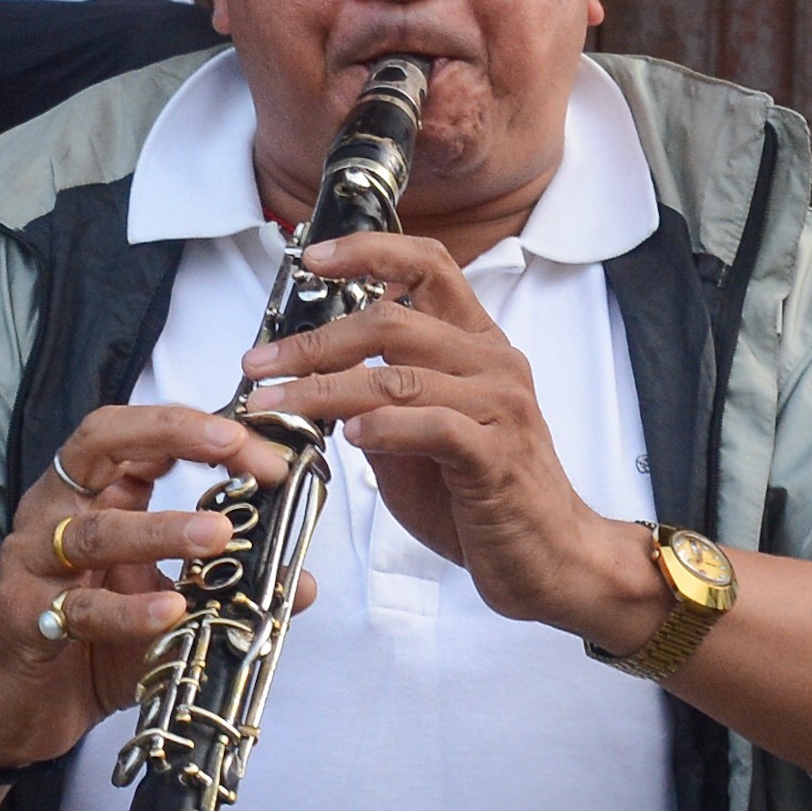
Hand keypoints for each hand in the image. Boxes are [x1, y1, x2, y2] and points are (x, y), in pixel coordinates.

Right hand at [0, 401, 303, 767]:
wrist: (31, 711)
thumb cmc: (96, 644)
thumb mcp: (172, 606)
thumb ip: (227, 586)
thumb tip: (302, 583)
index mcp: (93, 493)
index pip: (143, 436)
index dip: (202, 430)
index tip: (265, 457)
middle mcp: (57, 512)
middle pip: (101, 442)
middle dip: (170, 434)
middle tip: (234, 448)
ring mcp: (34, 563)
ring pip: (93, 530)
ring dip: (161, 529)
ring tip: (219, 535)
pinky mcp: (24, 618)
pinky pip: (79, 609)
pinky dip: (129, 610)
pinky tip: (171, 611)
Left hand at [254, 233, 668, 652]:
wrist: (551, 559)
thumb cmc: (484, 498)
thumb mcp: (419, 440)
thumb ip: (378, 401)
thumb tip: (311, 379)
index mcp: (477, 345)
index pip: (428, 266)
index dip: (368, 251)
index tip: (311, 257)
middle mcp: (493, 362)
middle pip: (394, 321)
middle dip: (315, 340)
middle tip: (260, 364)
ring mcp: (500, 406)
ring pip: (400, 376)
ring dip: (325, 389)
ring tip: (276, 404)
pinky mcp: (497, 456)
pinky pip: (434, 426)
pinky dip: (384, 427)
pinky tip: (348, 435)